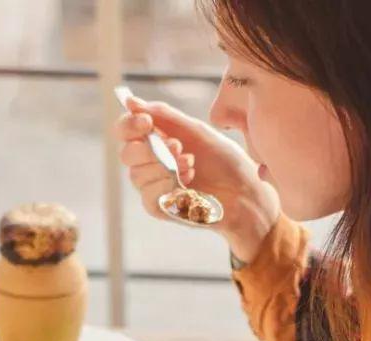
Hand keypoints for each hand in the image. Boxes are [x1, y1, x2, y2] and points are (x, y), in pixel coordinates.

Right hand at [114, 96, 280, 263]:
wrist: (245, 192)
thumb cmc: (224, 161)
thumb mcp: (196, 130)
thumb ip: (164, 116)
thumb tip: (131, 101)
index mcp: (156, 141)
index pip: (126, 131)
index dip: (130, 124)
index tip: (146, 121)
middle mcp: (150, 164)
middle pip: (126, 154)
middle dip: (149, 147)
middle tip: (177, 146)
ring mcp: (154, 187)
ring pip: (136, 175)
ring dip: (165, 165)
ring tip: (190, 163)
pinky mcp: (160, 208)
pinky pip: (148, 194)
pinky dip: (168, 184)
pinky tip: (189, 181)